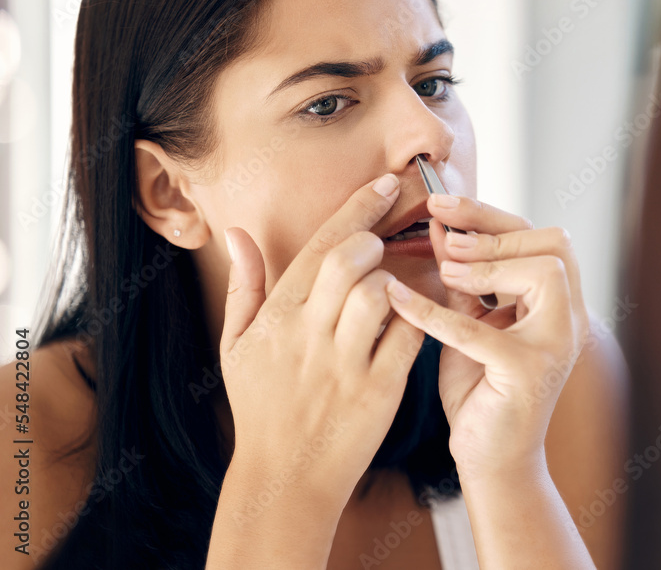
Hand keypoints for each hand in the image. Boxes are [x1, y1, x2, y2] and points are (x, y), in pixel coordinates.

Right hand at [220, 173, 424, 508]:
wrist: (284, 479)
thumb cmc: (261, 408)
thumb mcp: (236, 347)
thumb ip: (244, 286)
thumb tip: (236, 233)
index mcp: (278, 319)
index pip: (320, 246)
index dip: (357, 209)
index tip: (384, 185)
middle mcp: (310, 336)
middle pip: (350, 261)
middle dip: (376, 238)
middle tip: (385, 243)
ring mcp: (346, 364)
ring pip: (381, 294)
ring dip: (396, 280)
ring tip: (397, 285)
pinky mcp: (380, 391)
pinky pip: (409, 336)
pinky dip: (420, 316)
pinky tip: (419, 313)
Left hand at [384, 195, 590, 479]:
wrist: (490, 459)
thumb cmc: (481, 389)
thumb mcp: (471, 321)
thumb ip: (465, 278)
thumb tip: (443, 225)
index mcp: (558, 304)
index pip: (542, 237)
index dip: (492, 216)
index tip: (443, 204)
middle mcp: (569, 321)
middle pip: (554, 244)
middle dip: (495, 230)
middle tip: (445, 229)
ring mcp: (554, 348)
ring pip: (544, 273)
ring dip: (487, 263)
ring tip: (443, 267)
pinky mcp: (526, 375)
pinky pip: (479, 330)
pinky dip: (434, 312)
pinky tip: (397, 299)